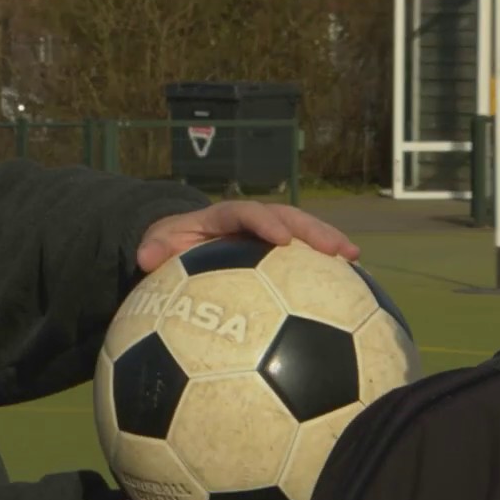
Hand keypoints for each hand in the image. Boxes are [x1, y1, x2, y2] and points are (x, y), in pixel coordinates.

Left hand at [137, 201, 358, 273]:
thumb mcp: (158, 245)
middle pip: (287, 218)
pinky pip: (301, 256)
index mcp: (223, 217)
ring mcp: (267, 233)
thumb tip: (144, 258)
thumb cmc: (170, 245)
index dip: (265, 222)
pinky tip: (350, 287)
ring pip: (302, 233)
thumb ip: (155, 249)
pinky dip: (323, 267)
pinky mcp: (276, 251)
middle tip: (338, 249)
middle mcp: (251, 220)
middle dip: (313, 230)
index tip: (282, 239)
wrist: (181, 241)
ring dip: (328, 243)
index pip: (247, 213)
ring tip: (355, 260)